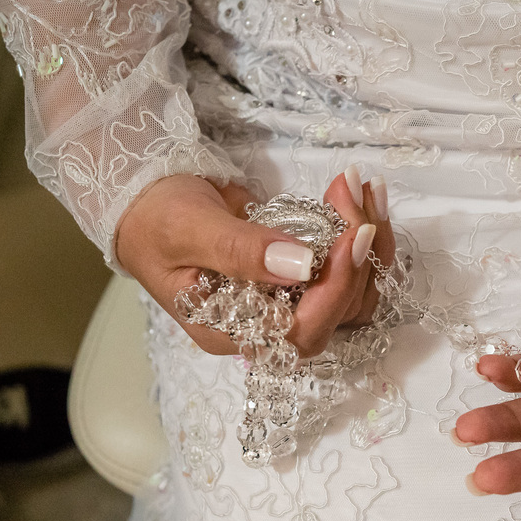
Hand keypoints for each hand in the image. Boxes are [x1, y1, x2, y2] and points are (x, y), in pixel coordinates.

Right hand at [114, 169, 394, 356]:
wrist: (149, 200)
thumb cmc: (155, 219)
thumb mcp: (188, 229)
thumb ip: (242, 251)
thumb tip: (303, 265)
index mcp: (231, 331)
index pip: (301, 332)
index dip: (334, 291)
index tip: (352, 237)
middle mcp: (268, 326)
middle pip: (340, 314)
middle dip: (358, 255)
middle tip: (354, 194)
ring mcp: (290, 302)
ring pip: (356, 293)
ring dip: (371, 242)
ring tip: (363, 188)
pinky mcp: (306, 277)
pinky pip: (348, 269)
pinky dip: (362, 234)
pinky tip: (362, 196)